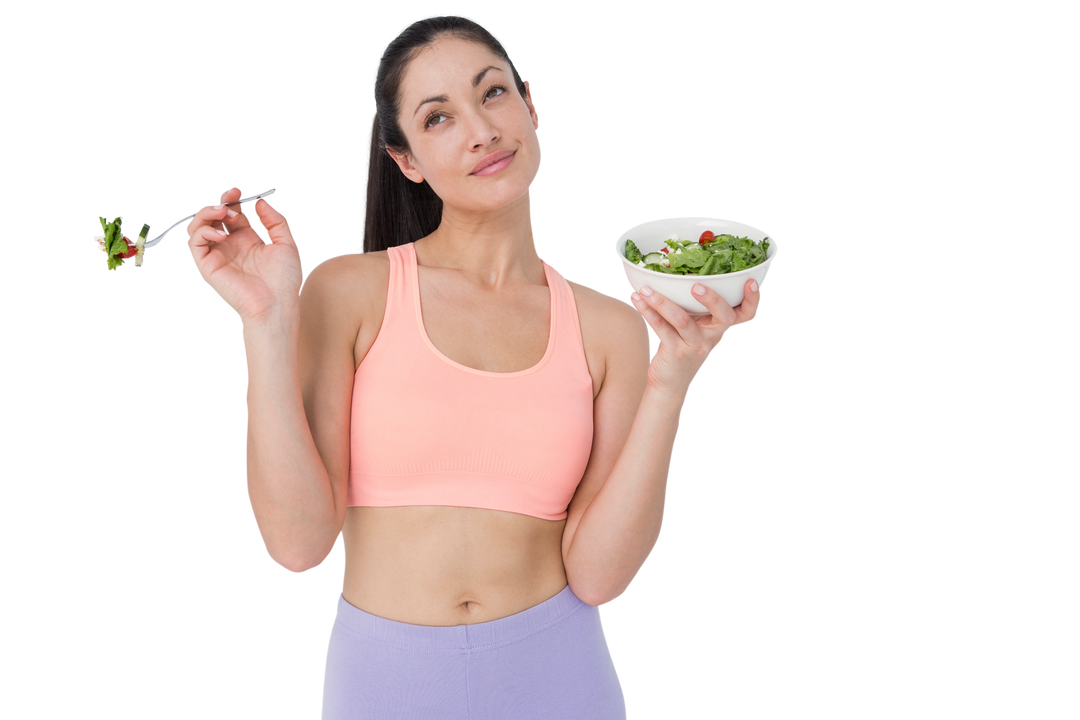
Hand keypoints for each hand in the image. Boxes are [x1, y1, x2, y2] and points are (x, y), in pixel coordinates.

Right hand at [185, 184, 304, 324]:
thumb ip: (274, 220)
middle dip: (220, 200)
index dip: (233, 198)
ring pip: (197, 226)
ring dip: (206, 212)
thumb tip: (259, 201)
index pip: (233, 212)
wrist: (276, 305)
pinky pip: (194, 243)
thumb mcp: (286, 243)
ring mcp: (217, 254)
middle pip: (214, 215)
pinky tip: (222, 233)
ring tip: (223, 211)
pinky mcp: (207, 266)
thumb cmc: (284, 280)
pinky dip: (203, 231)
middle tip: (231, 195)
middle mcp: (229, 245)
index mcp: (246, 239)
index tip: (239, 190)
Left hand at [629, 279, 762, 398]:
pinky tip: (636, 299)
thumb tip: (673, 272)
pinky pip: (662, 327)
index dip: (753, 300)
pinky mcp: (676, 352)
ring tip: (644, 288)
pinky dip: (647, 311)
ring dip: (661, 301)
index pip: (746, 314)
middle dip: (712, 299)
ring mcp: (696, 345)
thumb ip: (695, 306)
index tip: (751, 282)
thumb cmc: (683, 347)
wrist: (670, 383)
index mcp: (720, 326)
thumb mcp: (696, 327)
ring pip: (683, 320)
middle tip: (696, 285)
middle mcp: (713, 336)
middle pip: (724, 316)